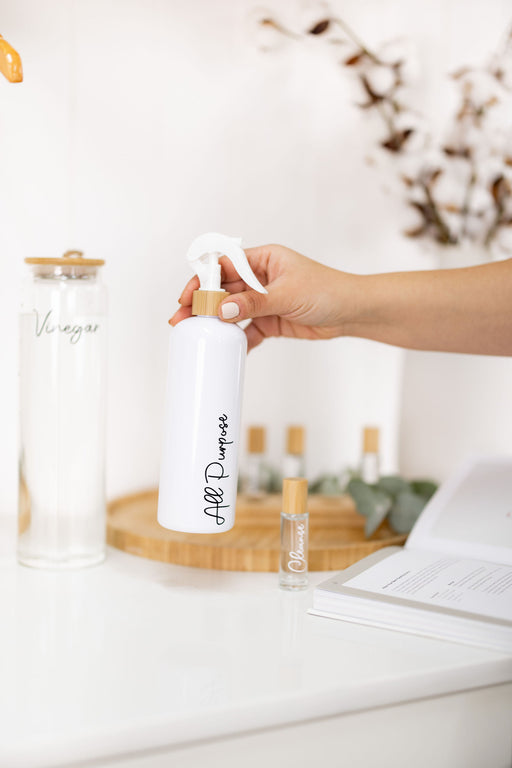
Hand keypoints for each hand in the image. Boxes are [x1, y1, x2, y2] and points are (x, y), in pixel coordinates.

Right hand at [170, 244, 352, 350]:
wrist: (352, 312)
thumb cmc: (327, 291)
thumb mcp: (286, 295)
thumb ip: (253, 303)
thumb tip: (223, 310)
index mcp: (263, 259)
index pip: (223, 265)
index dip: (202, 280)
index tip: (188, 296)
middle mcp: (260, 278)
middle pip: (222, 289)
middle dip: (201, 304)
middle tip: (181, 319)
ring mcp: (264, 300)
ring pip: (232, 310)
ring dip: (214, 322)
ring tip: (195, 335)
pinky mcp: (271, 321)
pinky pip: (247, 330)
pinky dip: (237, 340)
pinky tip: (225, 350)